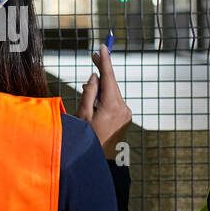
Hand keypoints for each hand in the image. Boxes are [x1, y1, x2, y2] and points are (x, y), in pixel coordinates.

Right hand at [77, 44, 130, 158]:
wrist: (101, 162)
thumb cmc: (88, 141)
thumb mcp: (83, 116)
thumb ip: (89, 94)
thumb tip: (94, 76)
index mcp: (112, 106)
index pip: (109, 78)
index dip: (105, 61)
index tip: (103, 48)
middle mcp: (123, 108)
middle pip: (112, 84)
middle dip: (102, 72)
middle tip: (93, 56)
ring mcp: (126, 114)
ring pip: (113, 93)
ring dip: (102, 87)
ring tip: (86, 89)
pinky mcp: (126, 118)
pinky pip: (114, 101)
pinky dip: (105, 97)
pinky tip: (95, 100)